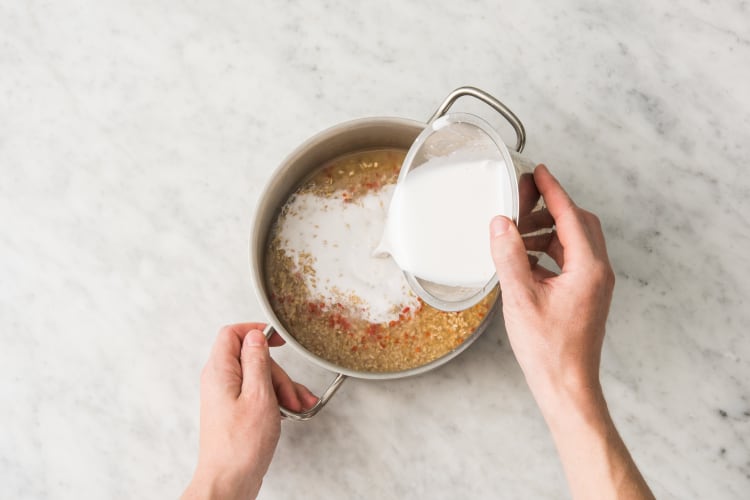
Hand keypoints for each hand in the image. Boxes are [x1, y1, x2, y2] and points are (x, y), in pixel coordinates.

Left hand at [183, 323, 317, 499]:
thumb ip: (257, 360)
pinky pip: (257, 395)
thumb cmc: (241, 446)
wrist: (228, 481)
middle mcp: (219, 381)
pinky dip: (275, 401)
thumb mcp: (259, 394)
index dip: (256, 331)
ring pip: (258, 378)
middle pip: (252, 358)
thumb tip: (256, 336)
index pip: (232, 333)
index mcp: (220, 371)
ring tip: (297, 407)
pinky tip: (289, 412)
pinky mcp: (234, 411)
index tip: (278, 339)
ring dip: (281, 389)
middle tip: (290, 393)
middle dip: (277, 372)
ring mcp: (226, 397)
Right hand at [489, 165, 653, 498]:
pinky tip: (524, 260)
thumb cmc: (548, 350)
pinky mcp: (586, 296)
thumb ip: (510, 256)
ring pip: (575, 242)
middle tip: (522, 202)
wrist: (567, 386)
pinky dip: (549, 252)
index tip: (540, 171)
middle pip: (579, 224)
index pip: (571, 216)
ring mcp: (595, 285)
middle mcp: (598, 272)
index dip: (553, 190)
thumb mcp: (521, 298)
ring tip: (517, 234)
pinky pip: (571, 260)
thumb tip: (501, 224)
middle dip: (551, 208)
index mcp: (588, 268)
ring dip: (548, 231)